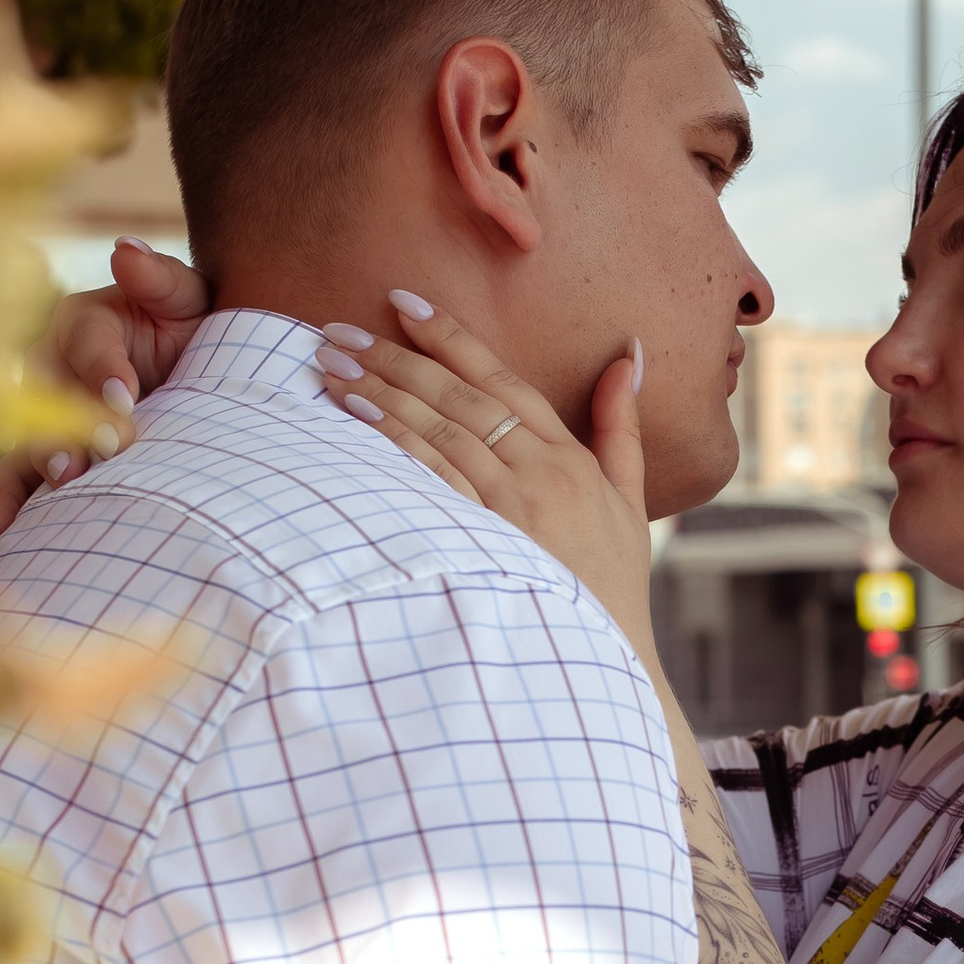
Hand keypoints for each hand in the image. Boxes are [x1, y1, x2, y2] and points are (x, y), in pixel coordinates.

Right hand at [0, 240, 206, 539]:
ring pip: (21, 436)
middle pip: (42, 394)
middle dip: (58, 428)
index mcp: (82, 321)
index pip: (85, 344)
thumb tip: (124, 252)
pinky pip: (17, 475)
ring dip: (28, 467)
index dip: (103, 371)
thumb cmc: (191, 327)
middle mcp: (51, 364)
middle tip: (80, 460)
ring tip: (40, 497)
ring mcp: (44, 413)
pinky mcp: (49, 451)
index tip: (126, 399)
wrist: (200, 374)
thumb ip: (159, 277)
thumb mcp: (187, 296)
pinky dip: (5, 501)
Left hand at [316, 304, 657, 666]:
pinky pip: (431, 477)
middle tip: (342, 329)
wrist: (604, 660)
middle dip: (398, 357)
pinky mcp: (483, 539)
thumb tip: (629, 354)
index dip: (451, 338)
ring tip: (333, 364)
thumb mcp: (630, 499)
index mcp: (569, 457)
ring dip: (382, 392)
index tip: (405, 303)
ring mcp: (509, 506)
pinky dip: (394, 441)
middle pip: (459, 397)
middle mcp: (539, 472)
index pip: (502, 380)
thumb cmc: (612, 583)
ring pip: (438, 430)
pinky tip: (356, 416)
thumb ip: (620, 426)